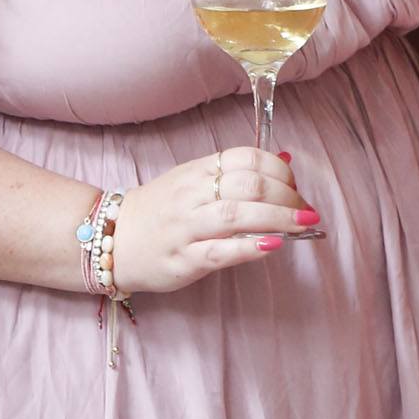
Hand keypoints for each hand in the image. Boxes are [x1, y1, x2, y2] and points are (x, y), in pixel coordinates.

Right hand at [112, 146, 319, 292]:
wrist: (111, 239)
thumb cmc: (160, 211)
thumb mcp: (193, 181)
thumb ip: (235, 174)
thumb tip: (285, 162)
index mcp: (197, 171)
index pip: (245, 158)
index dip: (278, 170)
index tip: (294, 186)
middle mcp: (192, 195)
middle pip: (248, 186)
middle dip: (286, 197)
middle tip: (306, 210)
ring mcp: (185, 227)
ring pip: (236, 215)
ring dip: (277, 219)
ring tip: (303, 225)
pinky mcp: (182, 259)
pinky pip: (218, 251)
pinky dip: (249, 248)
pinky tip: (272, 246)